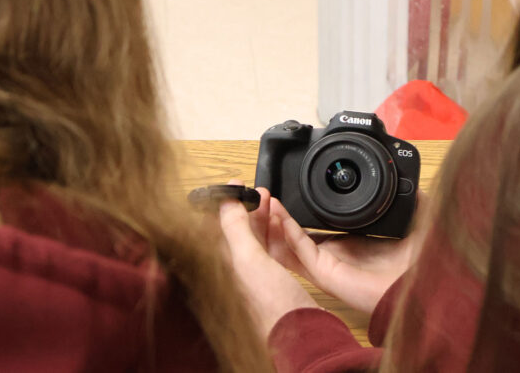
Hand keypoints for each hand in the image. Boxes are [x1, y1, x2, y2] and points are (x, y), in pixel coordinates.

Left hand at [217, 181, 318, 337]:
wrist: (303, 334)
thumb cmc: (274, 305)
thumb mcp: (249, 259)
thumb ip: (234, 229)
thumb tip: (225, 200)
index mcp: (224, 266)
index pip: (217, 227)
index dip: (225, 203)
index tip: (234, 185)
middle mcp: (236, 272)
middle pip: (235, 232)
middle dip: (245, 208)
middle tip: (256, 190)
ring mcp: (255, 277)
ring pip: (253, 239)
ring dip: (260, 218)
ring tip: (269, 200)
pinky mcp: (272, 281)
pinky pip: (268, 250)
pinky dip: (272, 233)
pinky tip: (281, 226)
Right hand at [262, 193, 425, 313]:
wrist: (421, 287)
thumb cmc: (415, 268)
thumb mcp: (407, 224)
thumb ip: (405, 203)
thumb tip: (407, 182)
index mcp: (346, 249)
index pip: (310, 234)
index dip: (294, 218)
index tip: (281, 199)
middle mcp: (333, 259)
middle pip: (291, 241)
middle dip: (273, 221)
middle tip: (262, 199)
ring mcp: (327, 268)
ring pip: (289, 247)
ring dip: (274, 225)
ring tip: (263, 204)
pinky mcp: (327, 274)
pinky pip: (301, 252)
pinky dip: (289, 233)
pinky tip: (281, 217)